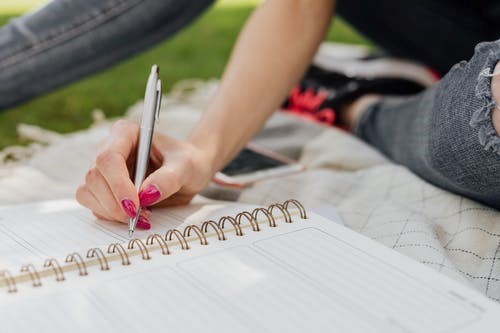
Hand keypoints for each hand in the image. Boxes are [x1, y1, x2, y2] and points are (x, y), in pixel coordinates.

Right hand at [76, 120, 213, 227]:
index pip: (109, 157)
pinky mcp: (104, 190)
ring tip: (143, 217)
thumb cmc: (188, 162)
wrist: (189, 172)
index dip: (118, 184)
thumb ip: (169, 178)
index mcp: (126, 133)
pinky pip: (95, 206)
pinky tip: (136, 217)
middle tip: (141, 217)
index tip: (135, 205)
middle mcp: (110, 149)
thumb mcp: (186, 166)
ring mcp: (104, 170)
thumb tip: (146, 194)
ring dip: (112, 212)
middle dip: (115, 203)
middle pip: (95, 177)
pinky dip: (112, 217)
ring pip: (89, 193)